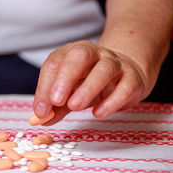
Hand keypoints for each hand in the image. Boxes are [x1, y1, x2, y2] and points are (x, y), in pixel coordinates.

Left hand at [33, 40, 150, 123]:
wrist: (128, 73)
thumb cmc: (91, 82)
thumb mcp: (69, 92)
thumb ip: (54, 106)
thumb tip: (40, 119)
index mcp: (71, 53)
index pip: (55, 63)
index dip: (45, 86)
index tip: (41, 109)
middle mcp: (93, 53)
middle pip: (79, 55)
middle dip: (65, 77)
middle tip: (56, 101)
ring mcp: (115, 63)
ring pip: (104, 69)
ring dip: (88, 88)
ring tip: (75, 107)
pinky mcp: (133, 78)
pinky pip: (125, 86)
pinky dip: (111, 101)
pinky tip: (98, 112)